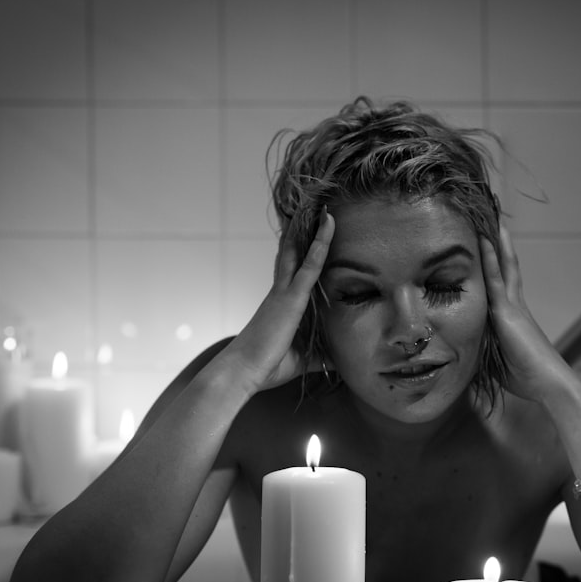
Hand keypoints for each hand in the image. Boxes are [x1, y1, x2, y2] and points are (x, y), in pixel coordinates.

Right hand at [225, 212, 334, 392]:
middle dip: (304, 233)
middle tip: (316, 211)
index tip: (308, 234)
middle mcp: (280, 293)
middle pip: (293, 254)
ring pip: (301, 252)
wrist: (241, 372)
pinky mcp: (291, 298)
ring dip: (313, 230)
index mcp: (280, 306)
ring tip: (325, 209)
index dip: (300, 252)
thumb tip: (339, 361)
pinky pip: (310, 265)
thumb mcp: (300, 360)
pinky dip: (320, 245)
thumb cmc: (265, 368)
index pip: (293, 272)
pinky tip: (328, 226)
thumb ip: (319, 356)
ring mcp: (284, 293)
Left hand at [480, 225, 575, 401]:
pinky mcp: (509, 311)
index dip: (496, 263)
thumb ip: (483, 357)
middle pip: (506, 267)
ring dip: (496, 241)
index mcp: (513, 318)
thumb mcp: (497, 366)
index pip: (501, 284)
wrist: (549, 383)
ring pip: (503, 266)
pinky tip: (484, 239)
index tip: (489, 244)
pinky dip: (490, 258)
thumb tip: (463, 363)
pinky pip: (496, 279)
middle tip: (492, 218)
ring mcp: (513, 306)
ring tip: (490, 215)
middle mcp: (515, 306)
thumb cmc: (528, 379)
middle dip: (499, 245)